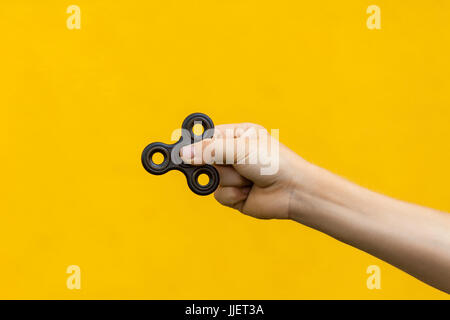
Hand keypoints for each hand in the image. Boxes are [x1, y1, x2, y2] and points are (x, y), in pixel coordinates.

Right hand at [180, 123, 306, 218]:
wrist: (293, 191)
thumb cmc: (273, 162)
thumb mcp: (239, 148)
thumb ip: (209, 151)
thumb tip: (183, 154)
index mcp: (237, 136)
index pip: (207, 138)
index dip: (195, 145)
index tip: (181, 152)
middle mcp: (234, 155)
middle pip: (205, 160)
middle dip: (213, 165)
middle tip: (225, 164)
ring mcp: (234, 176)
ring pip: (212, 179)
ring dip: (230, 180)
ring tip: (249, 179)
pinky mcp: (235, 195)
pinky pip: (220, 195)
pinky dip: (233, 194)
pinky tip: (249, 191)